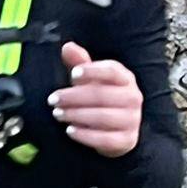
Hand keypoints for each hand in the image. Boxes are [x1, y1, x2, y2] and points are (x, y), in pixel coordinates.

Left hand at [50, 42, 142, 157]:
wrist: (116, 128)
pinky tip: (70, 130)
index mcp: (125, 78)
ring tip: (58, 114)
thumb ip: (79, 63)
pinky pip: (105, 139)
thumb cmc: (100, 97)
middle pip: (102, 95)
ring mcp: (132, 120)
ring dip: (76, 115)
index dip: (93, 71)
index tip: (73, 74)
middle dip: (74, 97)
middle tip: (53, 100)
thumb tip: (67, 46)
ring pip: (103, 117)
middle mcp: (133, 98)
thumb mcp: (90, 79)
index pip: (112, 71)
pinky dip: (86, 135)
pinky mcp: (127, 140)